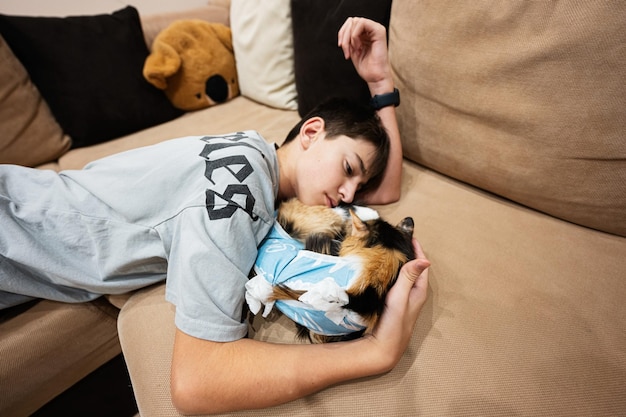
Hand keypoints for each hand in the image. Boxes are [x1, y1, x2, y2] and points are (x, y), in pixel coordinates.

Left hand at [337, 17, 392, 93]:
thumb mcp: (352, 49)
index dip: (342, 33)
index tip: (341, 47)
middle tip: (346, 50)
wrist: (375, 77)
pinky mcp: (379, 31)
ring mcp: (376, 29)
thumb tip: (343, 31)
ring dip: (349, 37)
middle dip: (344, 35)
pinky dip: (355, 35)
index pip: (350, 23)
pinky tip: (358, 46)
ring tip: (354, 50)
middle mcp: (371, 30)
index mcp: (366, 34)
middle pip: (351, 21)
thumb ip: (349, 38)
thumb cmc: (366, 67)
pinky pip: (362, 23)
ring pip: (355, 21)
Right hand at [365, 239, 429, 368]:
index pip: (421, 264)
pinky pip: (396, 282)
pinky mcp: (394, 303)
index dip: (417, 249)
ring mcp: (404, 299)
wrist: (382, 347)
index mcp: (419, 291)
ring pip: (405, 275)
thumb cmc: (394, 323)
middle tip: (398, 239)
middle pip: (414, 268)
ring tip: (391, 250)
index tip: (409, 235)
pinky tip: (382, 269)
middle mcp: (414, 293)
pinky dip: (392, 272)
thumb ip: (409, 277)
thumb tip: (425, 259)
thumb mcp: (401, 297)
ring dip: (400, 262)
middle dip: (408, 253)